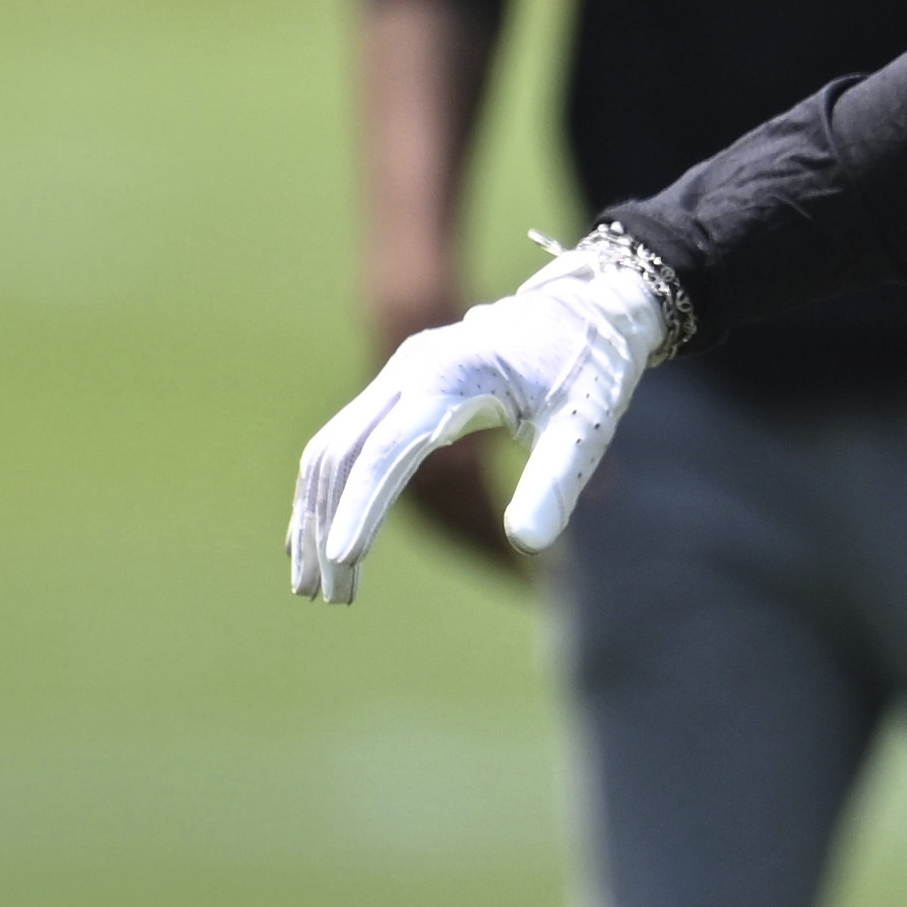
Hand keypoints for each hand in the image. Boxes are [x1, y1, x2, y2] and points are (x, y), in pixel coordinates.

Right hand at [291, 229, 688, 602]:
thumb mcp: (585, 425)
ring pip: (332, 447)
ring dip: (317, 515)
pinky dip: (327, 490)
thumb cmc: (590, 369)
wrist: (585, 309)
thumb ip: (557, 482)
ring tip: (317, 586)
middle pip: (342, 451)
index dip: (361, 506)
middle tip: (328, 597)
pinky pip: (346, 440)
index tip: (344, 560)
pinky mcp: (398, 388)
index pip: (388, 449)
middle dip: (327, 525)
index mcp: (453, 376)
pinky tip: (315, 541)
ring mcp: (398, 376)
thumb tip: (527, 545)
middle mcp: (410, 370)